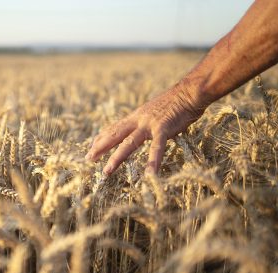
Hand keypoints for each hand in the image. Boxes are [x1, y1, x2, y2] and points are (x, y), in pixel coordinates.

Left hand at [85, 83, 206, 174]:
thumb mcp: (153, 111)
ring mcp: (149, 124)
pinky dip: (153, 161)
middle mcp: (138, 120)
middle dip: (100, 147)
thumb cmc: (175, 103)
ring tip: (107, 171)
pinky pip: (157, 147)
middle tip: (88, 159)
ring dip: (117, 158)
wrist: (189, 92)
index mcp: (136, 116)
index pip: (114, 128)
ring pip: (129, 143)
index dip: (102, 137)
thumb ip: (144, 121)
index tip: (91, 147)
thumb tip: (139, 128)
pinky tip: (150, 174)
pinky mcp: (163, 129)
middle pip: (115, 134)